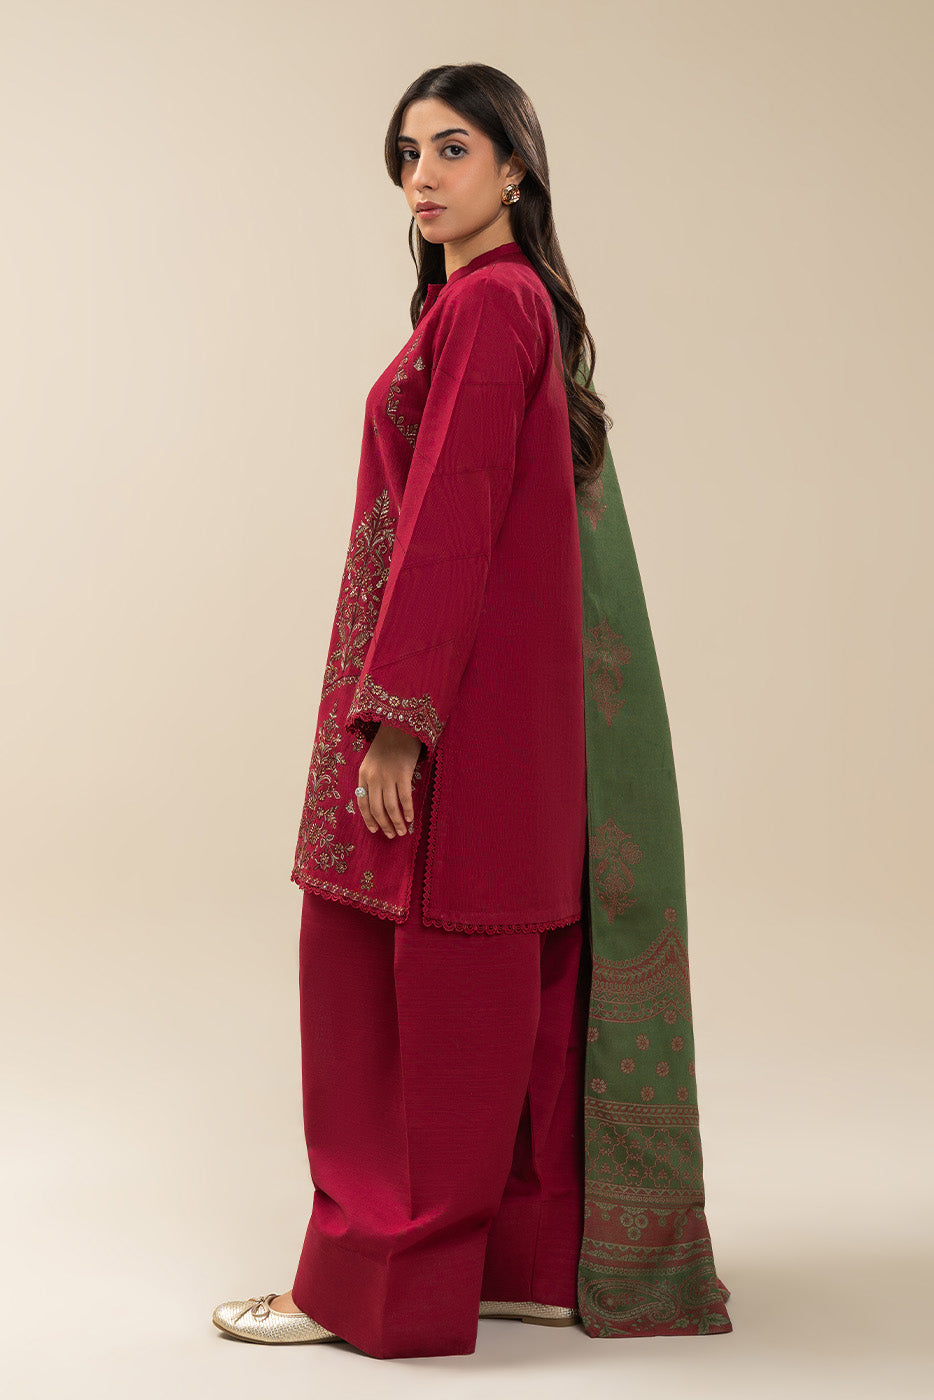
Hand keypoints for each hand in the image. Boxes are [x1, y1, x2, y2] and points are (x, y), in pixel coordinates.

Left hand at [356, 723, 422, 837]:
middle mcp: (373, 778)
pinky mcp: (403, 773)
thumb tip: (377, 802)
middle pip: (377, 808)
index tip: (375, 830)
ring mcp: (388, 776)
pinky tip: (410, 818)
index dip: (368, 819)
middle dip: (384, 825)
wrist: (398, 726)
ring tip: (402, 832)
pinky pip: (404, 797)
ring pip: (390, 807)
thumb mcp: (371, 762)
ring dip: (396, 822)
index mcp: (363, 775)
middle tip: (391, 835)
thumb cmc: (387, 745)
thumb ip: (372, 780)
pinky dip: (408, 810)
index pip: (362, 803)